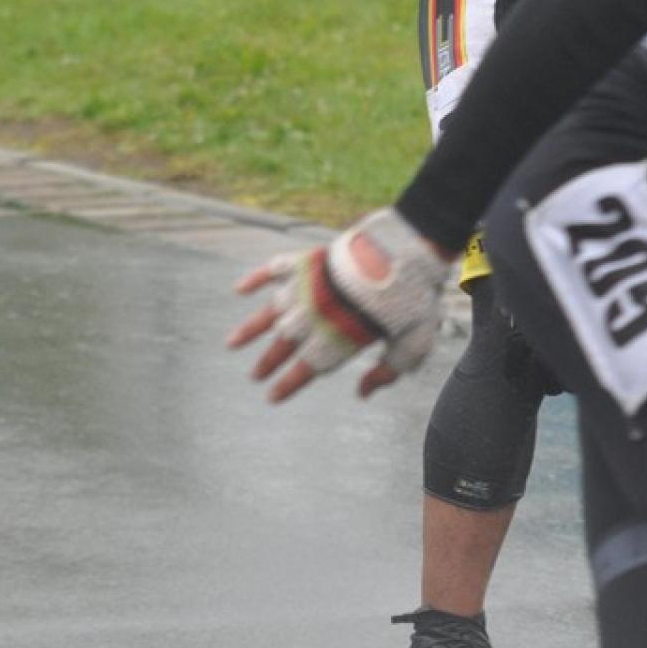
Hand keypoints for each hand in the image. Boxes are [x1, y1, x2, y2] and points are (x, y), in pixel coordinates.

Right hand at [228, 208, 450, 403]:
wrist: (407, 250)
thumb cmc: (415, 300)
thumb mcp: (413, 344)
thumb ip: (388, 372)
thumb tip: (362, 394)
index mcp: (339, 339)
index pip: (307, 369)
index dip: (287, 385)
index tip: (271, 397)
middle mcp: (315, 316)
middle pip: (284, 345)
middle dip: (267, 363)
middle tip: (254, 375)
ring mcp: (307, 287)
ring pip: (269, 313)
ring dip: (249, 330)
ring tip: (231, 344)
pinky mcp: (306, 261)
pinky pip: (272, 270)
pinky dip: (255, 279)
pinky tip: (240, 289)